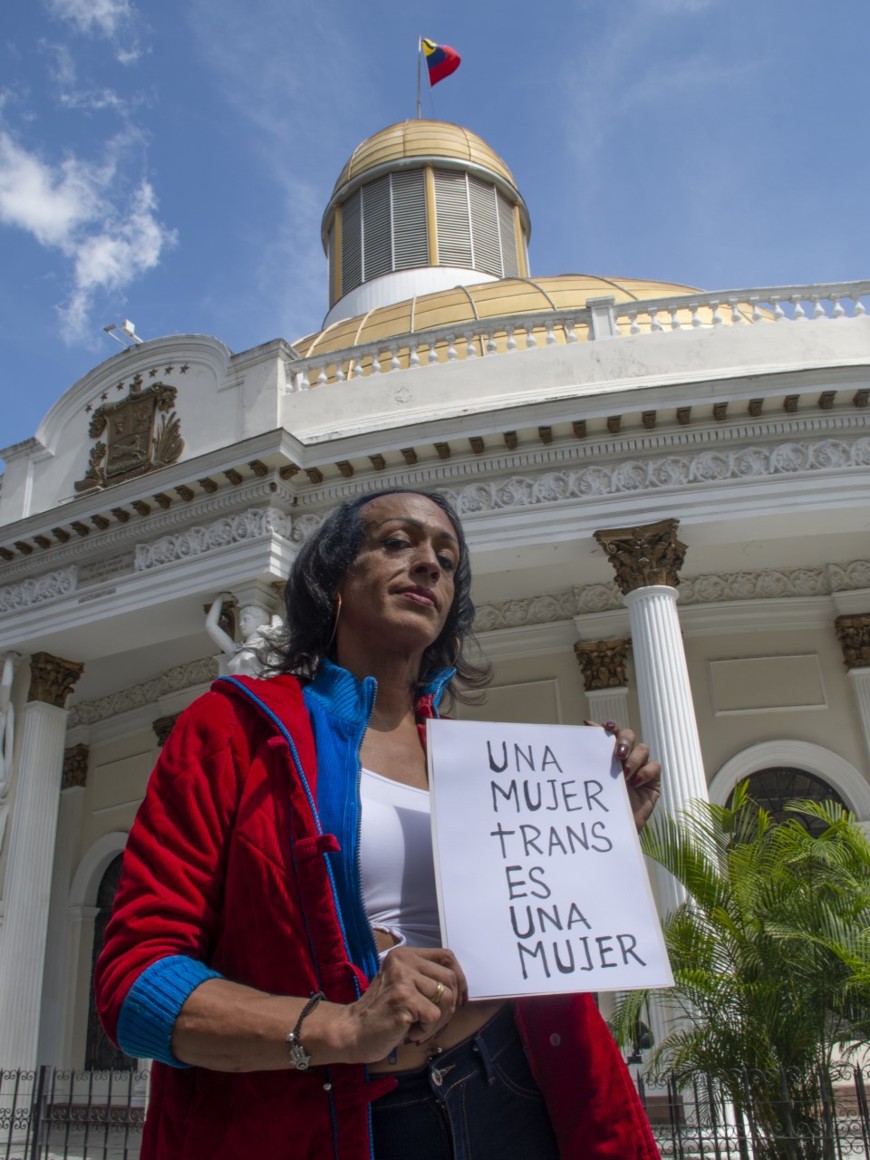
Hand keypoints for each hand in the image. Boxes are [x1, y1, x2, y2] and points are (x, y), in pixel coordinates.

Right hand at [339, 946, 467, 1063]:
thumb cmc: (382, 1013)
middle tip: (433, 1022)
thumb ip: (425, 978)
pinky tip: (409, 1033)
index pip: (446, 957)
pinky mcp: (404, 999)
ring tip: (418, 1028)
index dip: (459, 978)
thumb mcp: (403, 985)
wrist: (352, 1032)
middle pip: (449, 979)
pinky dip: (426, 1031)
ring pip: (446, 999)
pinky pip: (434, 1016)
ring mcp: (403, 979)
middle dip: (449, 1006)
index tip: (460, 999)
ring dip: (438, 1021)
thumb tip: (460, 986)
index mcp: (405, 954)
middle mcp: (404, 961)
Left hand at [585, 720, 661, 832]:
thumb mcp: (594, 779)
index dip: (610, 726)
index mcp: (608, 753)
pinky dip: (645, 771)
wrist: (613, 828)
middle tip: (618, 753)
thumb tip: (585, 727)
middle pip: (629, 735)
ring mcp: (640, 766)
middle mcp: (625, 756)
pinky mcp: (653, 779)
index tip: (606, 727)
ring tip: (624, 773)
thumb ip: (591, 756)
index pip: (611, 732)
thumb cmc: (600, 804)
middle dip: (624, 740)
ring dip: (634, 758)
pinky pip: (655, 766)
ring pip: (643, 748)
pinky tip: (636, 781)